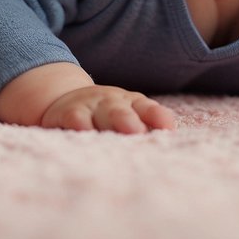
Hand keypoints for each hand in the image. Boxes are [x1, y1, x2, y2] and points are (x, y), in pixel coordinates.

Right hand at [41, 85, 176, 133]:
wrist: (68, 99)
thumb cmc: (107, 114)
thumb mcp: (127, 115)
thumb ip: (147, 126)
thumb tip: (170, 139)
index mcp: (131, 103)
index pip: (146, 108)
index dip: (157, 116)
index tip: (168, 127)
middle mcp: (111, 102)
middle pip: (121, 110)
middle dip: (128, 120)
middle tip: (137, 132)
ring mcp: (90, 105)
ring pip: (99, 113)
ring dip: (106, 123)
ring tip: (111, 137)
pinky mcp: (68, 113)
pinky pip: (74, 118)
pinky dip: (79, 125)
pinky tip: (83, 132)